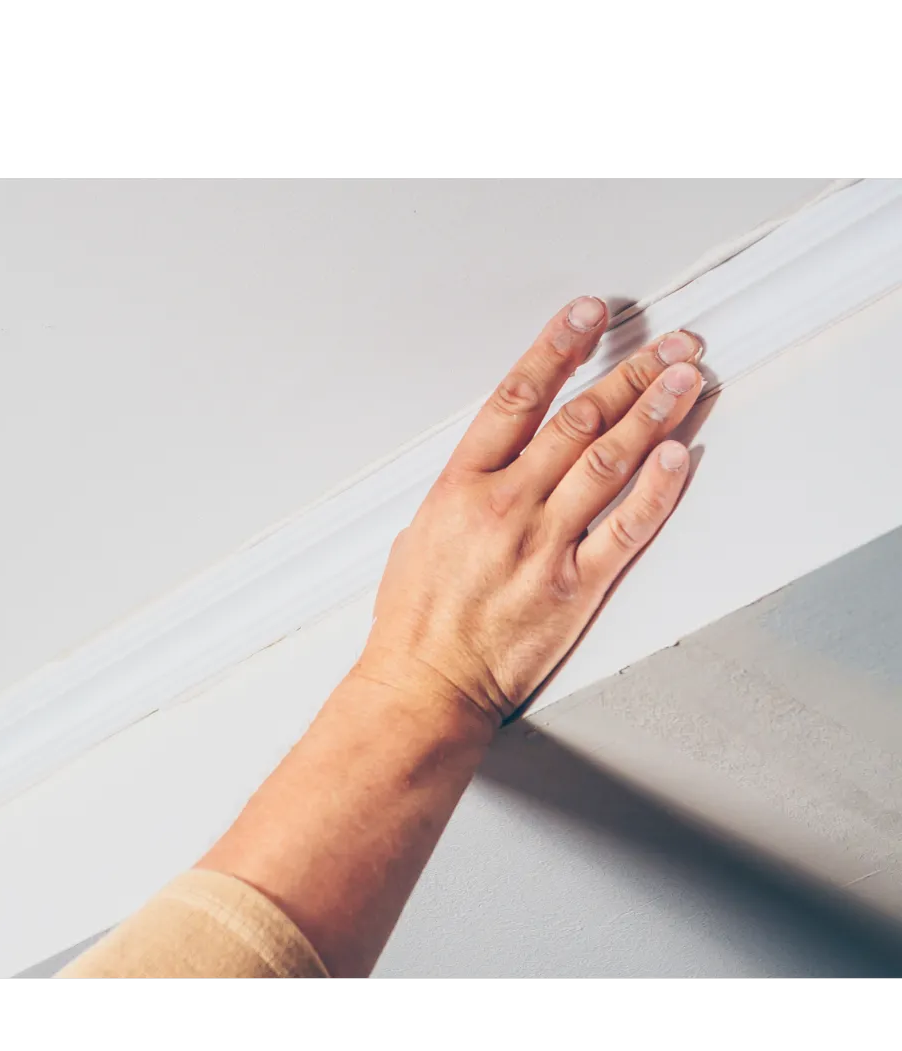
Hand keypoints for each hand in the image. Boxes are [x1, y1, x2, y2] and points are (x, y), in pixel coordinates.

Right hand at [356, 296, 702, 729]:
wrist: (426, 685)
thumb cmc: (415, 621)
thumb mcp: (416, 536)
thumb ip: (459, 495)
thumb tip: (490, 468)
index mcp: (460, 486)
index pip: (517, 397)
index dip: (558, 347)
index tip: (589, 316)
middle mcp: (505, 505)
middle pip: (578, 419)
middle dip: (629, 371)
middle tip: (667, 342)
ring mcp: (543, 545)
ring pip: (609, 460)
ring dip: (653, 412)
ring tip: (684, 378)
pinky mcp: (575, 587)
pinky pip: (628, 528)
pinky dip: (658, 489)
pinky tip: (679, 456)